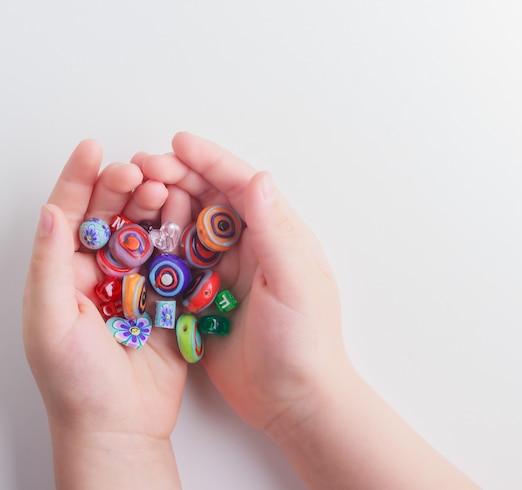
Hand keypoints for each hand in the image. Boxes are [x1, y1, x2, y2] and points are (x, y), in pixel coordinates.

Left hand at [22, 140, 185, 487]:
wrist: (120, 425)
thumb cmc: (76, 381)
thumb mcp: (50, 322)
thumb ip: (49, 265)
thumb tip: (51, 212)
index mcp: (63, 274)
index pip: (69, 215)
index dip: (79, 179)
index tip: (93, 149)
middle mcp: (99, 272)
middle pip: (111, 215)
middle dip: (123, 187)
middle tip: (138, 170)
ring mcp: (135, 282)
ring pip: (145, 231)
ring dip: (155, 206)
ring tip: (165, 187)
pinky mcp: (166, 296)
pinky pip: (173, 258)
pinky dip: (180, 235)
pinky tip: (187, 217)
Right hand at [138, 132, 350, 433]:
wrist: (293, 399)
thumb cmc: (304, 341)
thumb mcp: (293, 282)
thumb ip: (274, 231)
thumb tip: (258, 178)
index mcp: (278, 236)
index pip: (243, 187)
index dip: (211, 161)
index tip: (179, 143)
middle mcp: (252, 247)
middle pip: (212, 200)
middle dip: (180, 178)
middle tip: (143, 167)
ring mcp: (227, 272)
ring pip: (191, 226)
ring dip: (165, 207)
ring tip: (134, 193)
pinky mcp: (205, 297)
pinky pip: (179, 263)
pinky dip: (159, 245)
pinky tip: (137, 235)